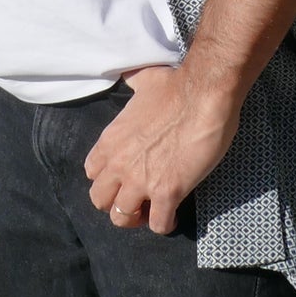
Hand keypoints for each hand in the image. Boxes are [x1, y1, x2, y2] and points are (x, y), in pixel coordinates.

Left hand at [84, 63, 238, 236]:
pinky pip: (158, 224)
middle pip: (100, 201)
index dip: (108, 179)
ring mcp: (141, 181)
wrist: (204, 93)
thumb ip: (132, 82)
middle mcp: (118, 164)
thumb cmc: (176, 85)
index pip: (91, 174)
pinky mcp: (167, 193)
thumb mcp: (143, 80)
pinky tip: (175, 214)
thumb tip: (132, 72)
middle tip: (138, 198)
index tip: (125, 177)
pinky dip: (165, 224)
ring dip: (138, 218)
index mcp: (110, 141)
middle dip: (117, 203)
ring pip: (122, 219)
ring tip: (154, 209)